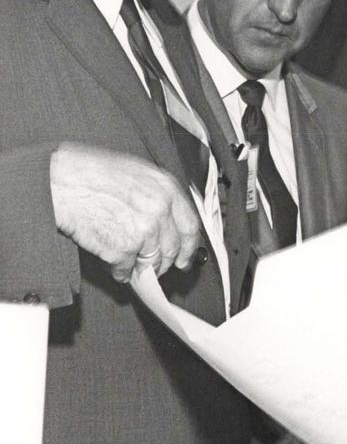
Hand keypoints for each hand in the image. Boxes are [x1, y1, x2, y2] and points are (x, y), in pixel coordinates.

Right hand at [49, 143, 202, 282]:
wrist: (59, 180)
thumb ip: (156, 195)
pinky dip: (121, 272)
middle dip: (166, 262)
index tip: (186, 257)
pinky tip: (115, 266)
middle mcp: (161, 210)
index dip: (189, 246)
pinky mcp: (123, 249)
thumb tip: (164, 218)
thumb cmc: (89, 171)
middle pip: (173, 248)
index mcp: (166, 188)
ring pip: (152, 262)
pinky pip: (127, 269)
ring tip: (133, 265)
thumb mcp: (135, 172)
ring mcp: (144, 231)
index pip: (190, 226)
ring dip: (143, 268)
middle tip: (158, 267)